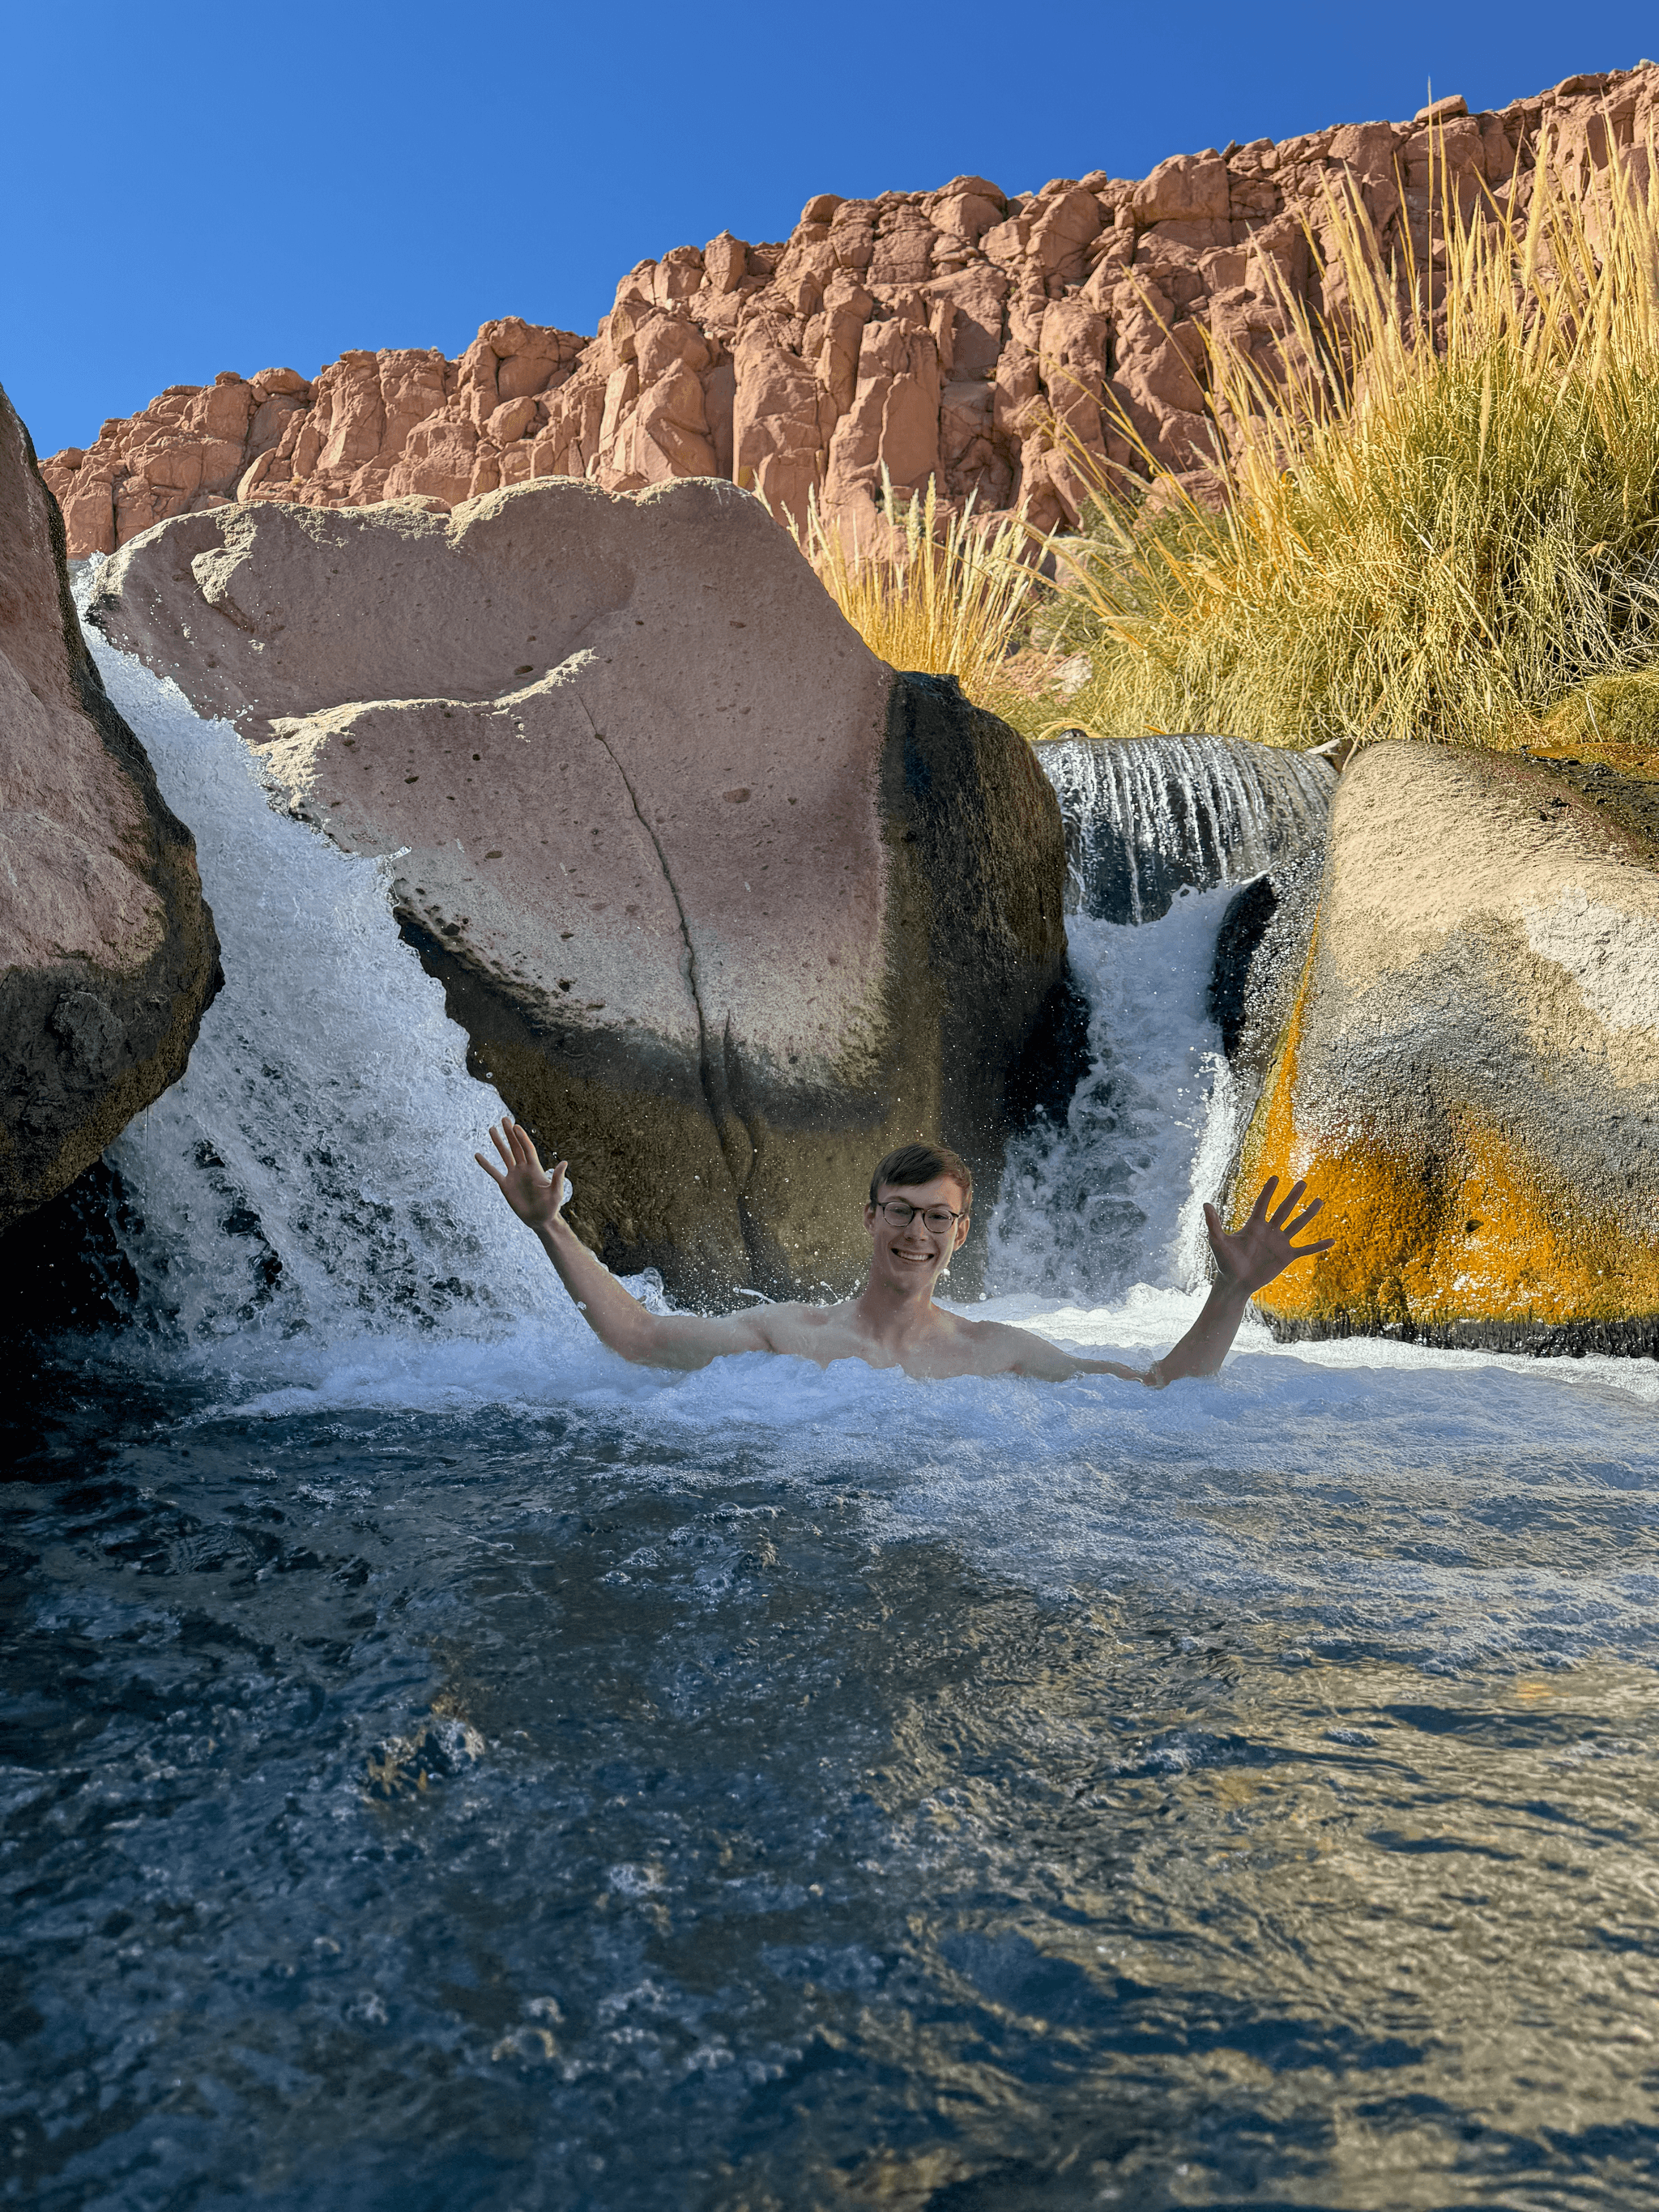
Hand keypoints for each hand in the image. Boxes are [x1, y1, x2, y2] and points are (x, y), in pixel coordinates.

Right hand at [474, 1118, 567, 1231]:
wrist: (539, 1220)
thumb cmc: (550, 1207)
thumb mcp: (556, 1193)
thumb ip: (558, 1178)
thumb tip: (564, 1162)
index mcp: (535, 1168)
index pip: (527, 1148)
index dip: (522, 1137)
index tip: (516, 1126)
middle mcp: (523, 1168)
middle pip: (515, 1147)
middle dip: (509, 1133)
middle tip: (504, 1119)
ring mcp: (513, 1175)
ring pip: (504, 1155)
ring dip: (498, 1143)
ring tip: (491, 1129)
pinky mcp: (505, 1185)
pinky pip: (494, 1172)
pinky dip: (486, 1164)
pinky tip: (478, 1155)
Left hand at [1203, 1176, 1333, 1297]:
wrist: (1235, 1283)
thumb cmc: (1225, 1262)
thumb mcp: (1217, 1242)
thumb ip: (1213, 1223)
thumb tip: (1205, 1203)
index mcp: (1254, 1225)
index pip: (1262, 1204)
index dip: (1268, 1191)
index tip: (1275, 1177)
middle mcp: (1269, 1231)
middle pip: (1283, 1210)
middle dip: (1293, 1197)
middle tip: (1303, 1182)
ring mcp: (1279, 1243)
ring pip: (1297, 1225)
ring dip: (1308, 1214)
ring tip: (1319, 1201)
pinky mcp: (1287, 1256)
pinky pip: (1305, 1250)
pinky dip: (1318, 1246)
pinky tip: (1332, 1240)